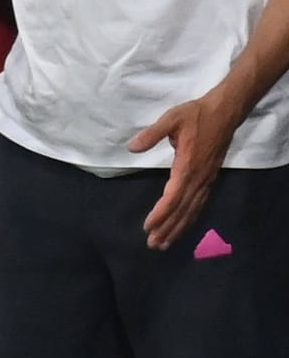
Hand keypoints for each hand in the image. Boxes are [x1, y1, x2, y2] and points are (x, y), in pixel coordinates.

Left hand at [128, 88, 242, 250]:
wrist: (224, 113)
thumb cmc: (195, 115)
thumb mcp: (171, 119)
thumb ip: (151, 134)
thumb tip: (132, 147)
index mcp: (188, 166)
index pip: (173, 197)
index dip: (161, 214)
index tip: (148, 227)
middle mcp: (199, 178)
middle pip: (182, 210)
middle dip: (168, 228)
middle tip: (153, 244)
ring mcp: (206, 180)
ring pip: (192, 210)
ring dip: (179, 227)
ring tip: (165, 243)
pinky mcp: (209, 178)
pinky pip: (199, 203)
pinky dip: (190, 218)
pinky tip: (183, 226)